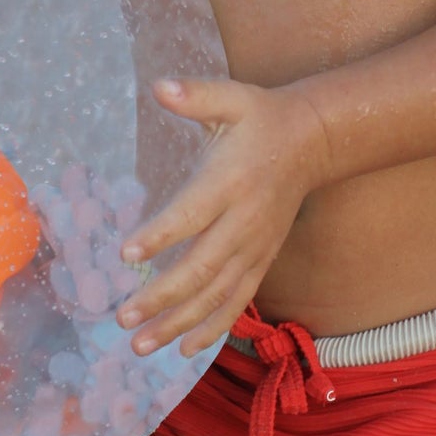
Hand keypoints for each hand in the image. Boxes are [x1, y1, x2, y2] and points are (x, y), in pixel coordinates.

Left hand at [116, 78, 330, 357]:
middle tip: (122, 319)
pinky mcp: (261, 260)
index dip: (160, 235)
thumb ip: (195, 94)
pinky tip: (183, 349)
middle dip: (161, 298)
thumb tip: (159, 86)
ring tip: (140, 345)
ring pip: (217, 295)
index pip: (192, 214)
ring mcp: (255, 247)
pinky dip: (212, 327)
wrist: (313, 141)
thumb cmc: (260, 117)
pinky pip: (237, 301)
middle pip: (201, 268)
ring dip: (178, 323)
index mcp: (230, 181)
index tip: (126, 254)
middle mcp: (244, 222)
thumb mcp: (231, 97)